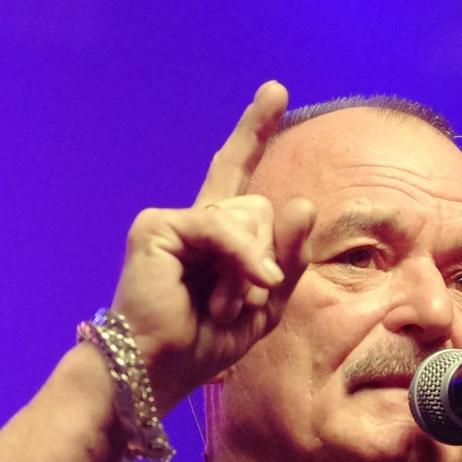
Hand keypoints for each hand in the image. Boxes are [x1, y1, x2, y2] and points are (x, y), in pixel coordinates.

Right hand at [107, 80, 317, 412]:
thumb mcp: (267, 305)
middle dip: (266, 262)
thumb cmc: (206, 342)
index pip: (239, 172)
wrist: (159, 369)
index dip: (254, 132)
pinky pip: (223, 229)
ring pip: (247, 218)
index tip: (276, 91)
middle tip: (238, 306)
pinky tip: (241, 294)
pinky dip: (241, 263)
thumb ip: (289, 259)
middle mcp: (194, 220)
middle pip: (261, 208)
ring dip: (249, 274)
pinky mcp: (157, 227)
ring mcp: (173, 220)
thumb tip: (303, 202)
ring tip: (222, 308)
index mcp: (217, 235)